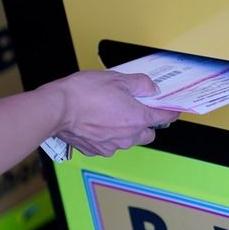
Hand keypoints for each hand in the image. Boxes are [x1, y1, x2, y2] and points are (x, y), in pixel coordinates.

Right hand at [46, 70, 178, 156]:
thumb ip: (140, 84)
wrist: (57, 109)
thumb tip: (150, 88)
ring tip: (111, 113)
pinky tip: (98, 122)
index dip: (169, 111)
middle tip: (135, 108)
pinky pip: (110, 145)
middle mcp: (128, 137)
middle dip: (145, 122)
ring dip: (125, 130)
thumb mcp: (117, 78)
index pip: (164, 117)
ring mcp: (112, 146)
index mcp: (137, 119)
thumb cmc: (83, 94)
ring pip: (128, 140)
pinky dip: (108, 136)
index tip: (170, 109)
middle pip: (148, 133)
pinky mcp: (97, 151)